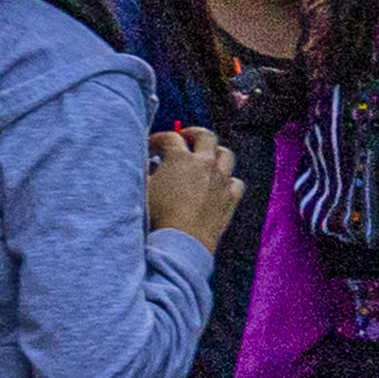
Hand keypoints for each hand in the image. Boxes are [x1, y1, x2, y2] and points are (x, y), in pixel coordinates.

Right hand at [147, 125, 245, 243]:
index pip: (170, 138)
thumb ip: (147, 171)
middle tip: (183, 138)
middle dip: (193, 134)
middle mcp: (205, 165)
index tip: (152, 147)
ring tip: (204, 158)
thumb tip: (150, 165)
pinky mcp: (230, 200)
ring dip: (215, 153)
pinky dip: (227, 180)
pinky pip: (235, 182)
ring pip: (226, 155)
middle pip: (206, 136)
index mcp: (181, 159)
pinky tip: (219, 185)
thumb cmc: (156, 216)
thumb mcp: (143, 189)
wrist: (180, 243)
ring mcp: (221, 181)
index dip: (159, 139)